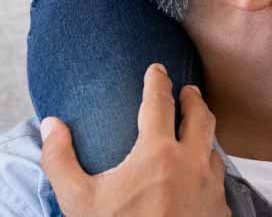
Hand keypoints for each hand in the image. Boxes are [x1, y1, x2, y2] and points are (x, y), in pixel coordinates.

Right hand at [40, 64, 229, 216]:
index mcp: (157, 153)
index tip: (157, 68)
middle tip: (187, 91)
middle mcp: (192, 165)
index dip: (157, 81)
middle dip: (194, 100)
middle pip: (201, 118)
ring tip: (196, 134)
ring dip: (205, 137)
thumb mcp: (78, 200)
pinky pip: (220, 185)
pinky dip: (210, 173)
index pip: (159, 102)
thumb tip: (50, 124)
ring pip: (215, 151)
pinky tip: (201, 180)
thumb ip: (59, 158)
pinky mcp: (220, 215)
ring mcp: (211, 191)